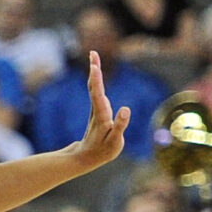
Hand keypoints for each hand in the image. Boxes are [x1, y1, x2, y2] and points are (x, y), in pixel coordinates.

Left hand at [69, 53, 131, 169]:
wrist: (85, 158)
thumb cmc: (102, 151)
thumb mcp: (113, 142)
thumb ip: (120, 126)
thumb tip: (126, 109)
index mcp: (101, 116)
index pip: (98, 95)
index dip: (97, 81)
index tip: (94, 66)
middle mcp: (97, 110)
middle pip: (94, 87)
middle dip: (94, 70)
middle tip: (92, 53)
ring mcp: (96, 110)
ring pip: (94, 88)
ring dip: (95, 73)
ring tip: (94, 58)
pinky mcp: (97, 112)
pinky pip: (96, 93)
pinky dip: (96, 81)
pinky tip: (96, 73)